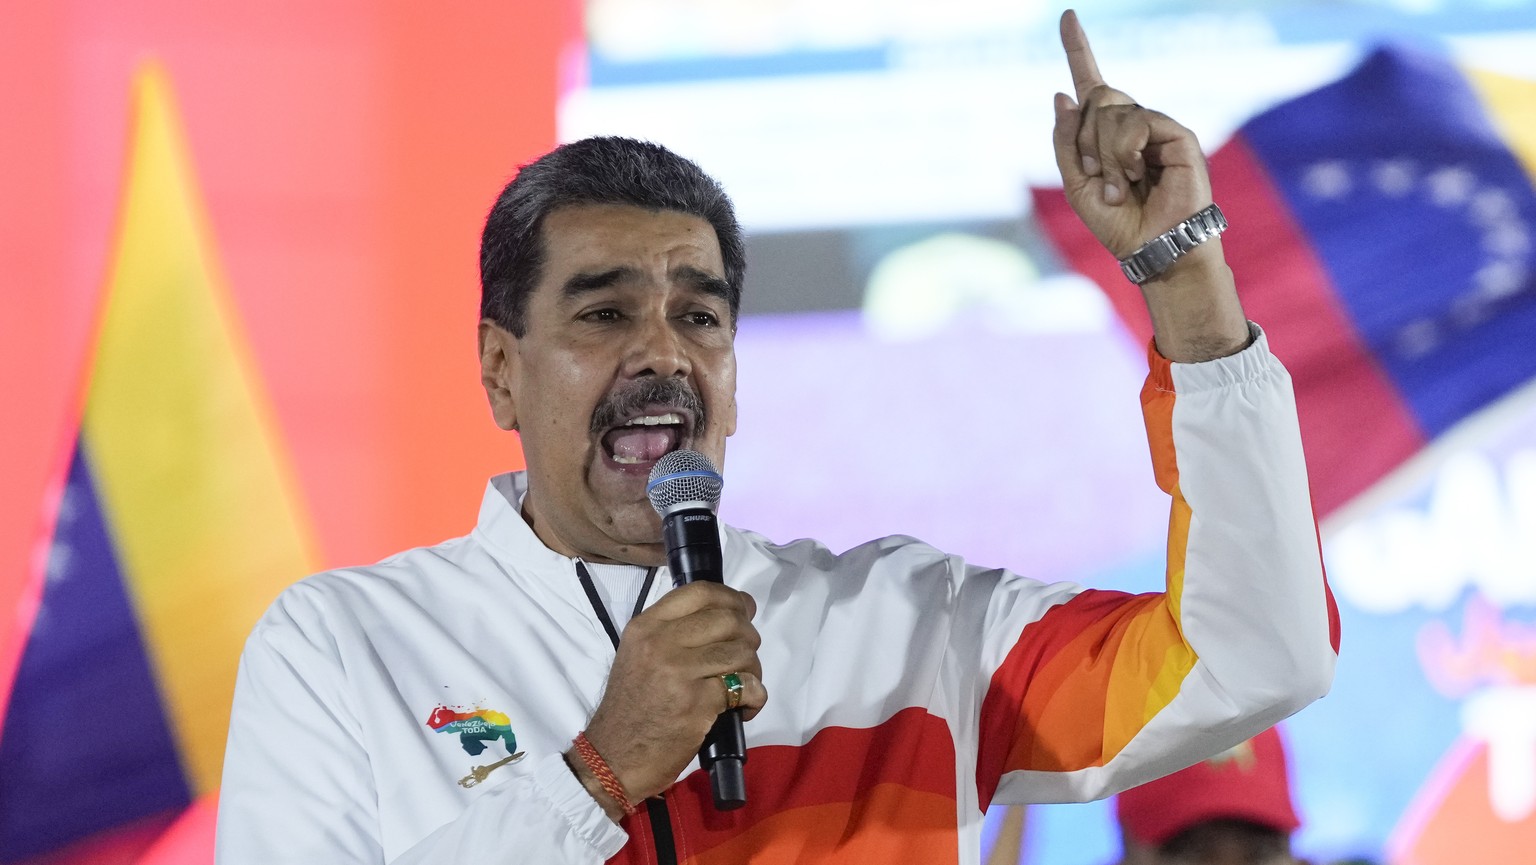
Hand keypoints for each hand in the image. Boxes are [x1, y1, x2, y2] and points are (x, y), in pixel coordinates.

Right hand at [572, 581, 766, 818]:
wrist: (612, 759)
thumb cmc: (631, 709)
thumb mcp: (639, 656)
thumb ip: (675, 633)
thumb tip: (728, 614)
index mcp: (646, 626)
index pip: (700, 591)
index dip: (731, 598)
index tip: (744, 611)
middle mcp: (661, 643)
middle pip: (729, 619)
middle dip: (748, 638)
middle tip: (743, 660)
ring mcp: (679, 672)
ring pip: (742, 652)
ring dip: (753, 670)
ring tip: (741, 688)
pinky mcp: (697, 703)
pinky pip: (747, 687)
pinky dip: (754, 698)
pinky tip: (741, 709)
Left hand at [1052, 9, 1212, 258]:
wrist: (1150, 247)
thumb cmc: (1118, 223)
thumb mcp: (1077, 183)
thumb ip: (1067, 141)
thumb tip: (1062, 94)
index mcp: (1106, 134)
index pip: (1090, 84)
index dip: (1078, 49)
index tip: (1067, 15)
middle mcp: (1133, 124)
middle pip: (1095, 97)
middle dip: (1085, 138)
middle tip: (1096, 175)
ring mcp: (1156, 127)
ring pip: (1112, 111)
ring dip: (1104, 153)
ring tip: (1119, 185)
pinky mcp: (1178, 135)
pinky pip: (1136, 122)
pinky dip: (1124, 151)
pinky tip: (1134, 175)